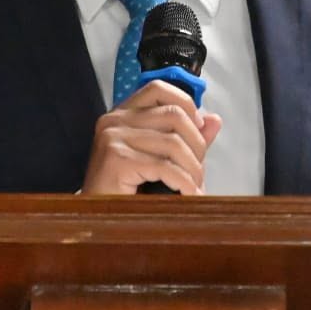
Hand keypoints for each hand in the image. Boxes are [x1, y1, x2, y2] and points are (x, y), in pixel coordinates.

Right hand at [80, 80, 222, 194]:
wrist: (96, 220)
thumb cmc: (127, 191)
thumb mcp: (160, 158)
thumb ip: (186, 138)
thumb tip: (214, 119)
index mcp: (123, 114)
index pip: (159, 89)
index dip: (187, 105)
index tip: (200, 129)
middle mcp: (114, 120)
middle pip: (174, 114)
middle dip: (197, 144)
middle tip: (199, 170)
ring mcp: (112, 138)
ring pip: (174, 143)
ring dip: (193, 169)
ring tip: (195, 187)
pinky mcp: (116, 160)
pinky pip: (165, 167)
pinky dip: (184, 183)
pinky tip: (189, 195)